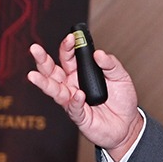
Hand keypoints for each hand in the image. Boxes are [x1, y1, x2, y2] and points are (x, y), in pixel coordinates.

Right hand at [28, 33, 142, 158]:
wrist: (128, 124)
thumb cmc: (122, 100)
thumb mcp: (121, 77)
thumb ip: (111, 64)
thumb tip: (98, 53)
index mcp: (80, 73)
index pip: (69, 57)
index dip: (67, 47)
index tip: (71, 37)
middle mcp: (73, 85)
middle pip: (53, 72)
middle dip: (42, 60)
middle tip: (35, 49)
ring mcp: (73, 101)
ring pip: (55, 90)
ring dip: (44, 83)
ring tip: (34, 76)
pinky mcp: (80, 116)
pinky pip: (73, 108)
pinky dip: (74, 101)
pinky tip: (77, 94)